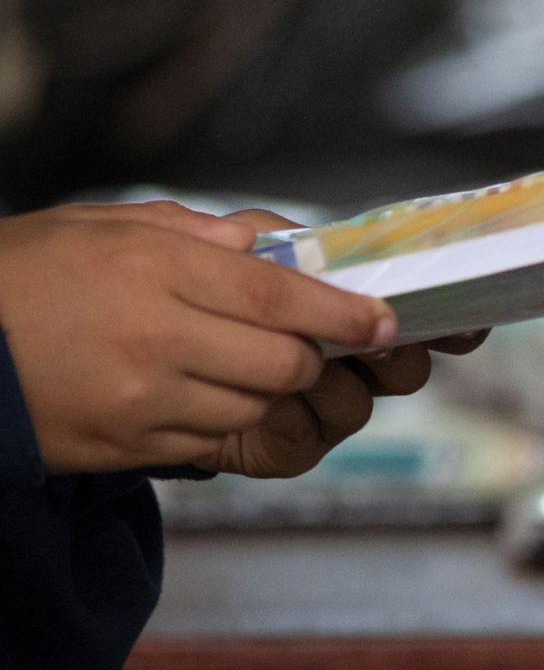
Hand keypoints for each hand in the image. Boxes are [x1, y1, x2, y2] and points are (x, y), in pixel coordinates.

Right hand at [0, 201, 396, 474]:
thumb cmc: (32, 270)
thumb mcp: (111, 223)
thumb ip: (199, 233)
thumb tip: (269, 247)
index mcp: (157, 270)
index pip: (280, 299)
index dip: (344, 312)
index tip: (383, 320)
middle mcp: (157, 339)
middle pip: (284, 363)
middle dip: (315, 354)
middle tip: (313, 338)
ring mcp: (142, 401)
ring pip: (257, 406)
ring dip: (274, 386)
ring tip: (253, 359)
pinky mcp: (127, 445)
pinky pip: (214, 440)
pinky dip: (232, 415)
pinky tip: (210, 388)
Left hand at [193, 209, 491, 478]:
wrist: (163, 358)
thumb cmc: (207, 296)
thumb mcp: (232, 248)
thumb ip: (272, 234)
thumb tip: (313, 241)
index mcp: (358, 310)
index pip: (423, 315)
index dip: (454, 321)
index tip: (468, 320)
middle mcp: (356, 361)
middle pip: (409, 366)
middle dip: (395, 351)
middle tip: (376, 334)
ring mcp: (328, 406)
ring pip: (361, 402)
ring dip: (332, 380)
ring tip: (301, 362)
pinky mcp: (295, 444)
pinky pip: (310, 435)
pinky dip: (290, 413)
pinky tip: (266, 399)